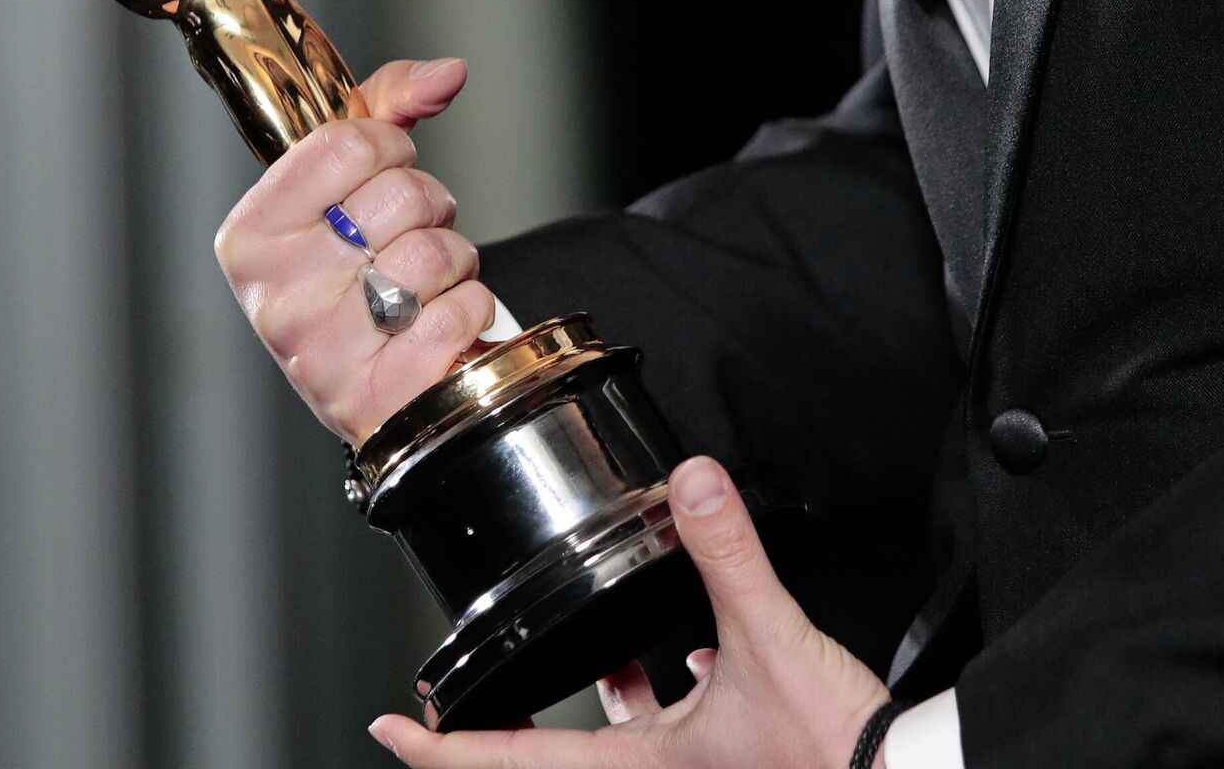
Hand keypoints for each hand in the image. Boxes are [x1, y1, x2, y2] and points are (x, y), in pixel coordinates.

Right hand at [215, 57, 500, 444]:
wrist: (372, 391)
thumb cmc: (356, 283)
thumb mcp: (349, 193)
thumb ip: (388, 113)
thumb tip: (448, 72)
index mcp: (249, 236)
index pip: (348, 144)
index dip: (392, 150)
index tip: (387, 173)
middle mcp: (275, 296)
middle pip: (402, 195)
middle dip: (431, 208)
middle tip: (411, 237)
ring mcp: (322, 351)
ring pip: (435, 252)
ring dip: (454, 262)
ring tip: (425, 284)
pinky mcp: (377, 395)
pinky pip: (459, 312)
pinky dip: (470, 309)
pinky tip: (438, 324)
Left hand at [368, 457, 893, 768]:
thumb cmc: (831, 748)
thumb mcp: (770, 636)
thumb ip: (728, 555)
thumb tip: (691, 483)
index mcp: (642, 763)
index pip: (514, 761)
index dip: (443, 747)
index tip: (393, 725)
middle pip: (559, 747)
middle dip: (512, 717)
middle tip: (466, 694)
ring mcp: (694, 765)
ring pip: (623, 728)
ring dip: (602, 686)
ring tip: (586, 643)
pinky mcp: (733, 752)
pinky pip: (680, 719)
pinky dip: (674, 684)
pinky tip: (696, 654)